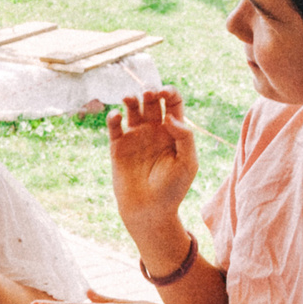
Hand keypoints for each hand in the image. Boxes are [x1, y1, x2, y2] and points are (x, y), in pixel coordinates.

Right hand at [108, 89, 198, 237]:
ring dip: (131, 98)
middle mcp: (154, 130)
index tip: (165, 94)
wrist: (149, 211)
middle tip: (149, 94)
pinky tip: (117, 116)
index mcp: (173, 131)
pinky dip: (114, 117)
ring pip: (132, 108)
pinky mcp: (118, 147)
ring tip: (130, 99)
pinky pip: (114, 126)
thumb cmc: (173, 189)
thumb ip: (185, 137)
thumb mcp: (188, 163)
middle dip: (150, 92)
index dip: (169, 92)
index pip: (173, 102)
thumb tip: (170, 116)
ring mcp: (135, 137)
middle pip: (152, 101)